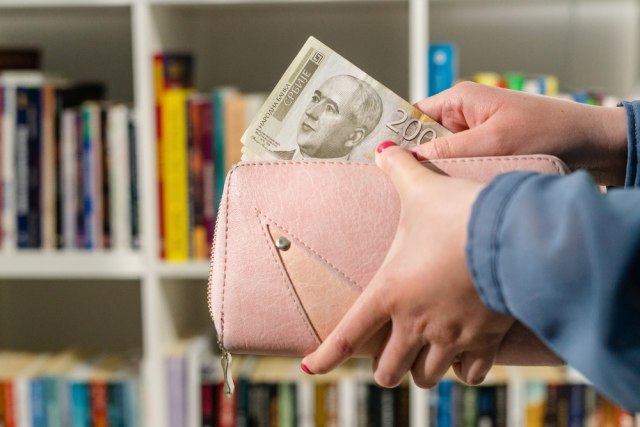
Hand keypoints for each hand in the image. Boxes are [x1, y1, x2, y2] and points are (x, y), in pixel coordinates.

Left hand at [301, 142, 514, 387]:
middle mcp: (416, 323)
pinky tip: (463, 360)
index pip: (347, 336)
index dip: (324, 356)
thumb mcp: (421, 188)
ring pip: (426, 377)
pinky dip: (464, 371)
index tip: (309, 366)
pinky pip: (470, 374)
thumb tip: (384, 148)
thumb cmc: (458, 214)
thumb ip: (398, 168)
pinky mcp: (485, 340)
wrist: (512, 236)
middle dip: (385, 368)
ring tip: (423, 357)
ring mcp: (451, 336)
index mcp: (390, 293)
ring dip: (421, 370)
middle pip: (389, 370)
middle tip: (389, 354)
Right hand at [414, 81, 627, 185]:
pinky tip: (455, 193)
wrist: (589, 143)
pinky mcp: (484, 152)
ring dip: (441, 174)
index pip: (412, 117)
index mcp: (459, 99)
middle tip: (410, 186)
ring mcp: (473, 135)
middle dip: (419, 162)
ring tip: (437, 191)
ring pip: (441, 157)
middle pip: (423, 140)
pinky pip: (459, 167)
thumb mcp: (491, 143)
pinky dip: (457, 180)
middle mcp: (463, 115)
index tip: (383, 163)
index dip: (397, 139)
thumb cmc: (547, 132)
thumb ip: (445, 152)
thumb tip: (401, 156)